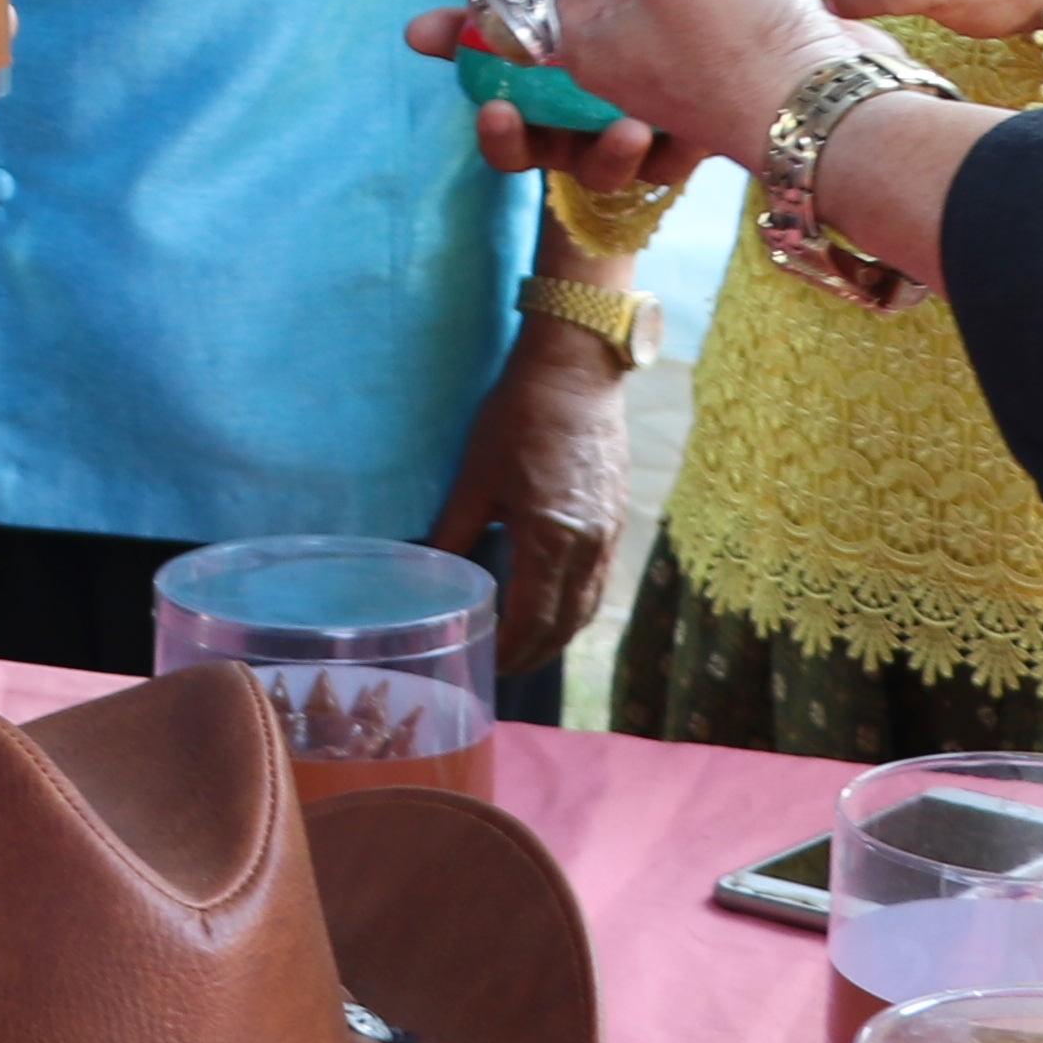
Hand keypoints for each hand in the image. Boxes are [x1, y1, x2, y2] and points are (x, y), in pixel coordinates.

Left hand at [429, 324, 629, 672]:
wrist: (576, 373)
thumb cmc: (518, 417)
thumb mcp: (474, 477)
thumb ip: (454, 531)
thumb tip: (425, 572)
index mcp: (551, 538)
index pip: (533, 619)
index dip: (508, 650)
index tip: (482, 661)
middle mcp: (589, 545)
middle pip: (564, 624)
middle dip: (533, 655)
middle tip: (498, 669)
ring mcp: (609, 535)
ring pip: (586, 607)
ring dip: (556, 636)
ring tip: (524, 650)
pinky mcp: (617, 520)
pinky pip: (598, 582)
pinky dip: (575, 606)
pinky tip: (553, 608)